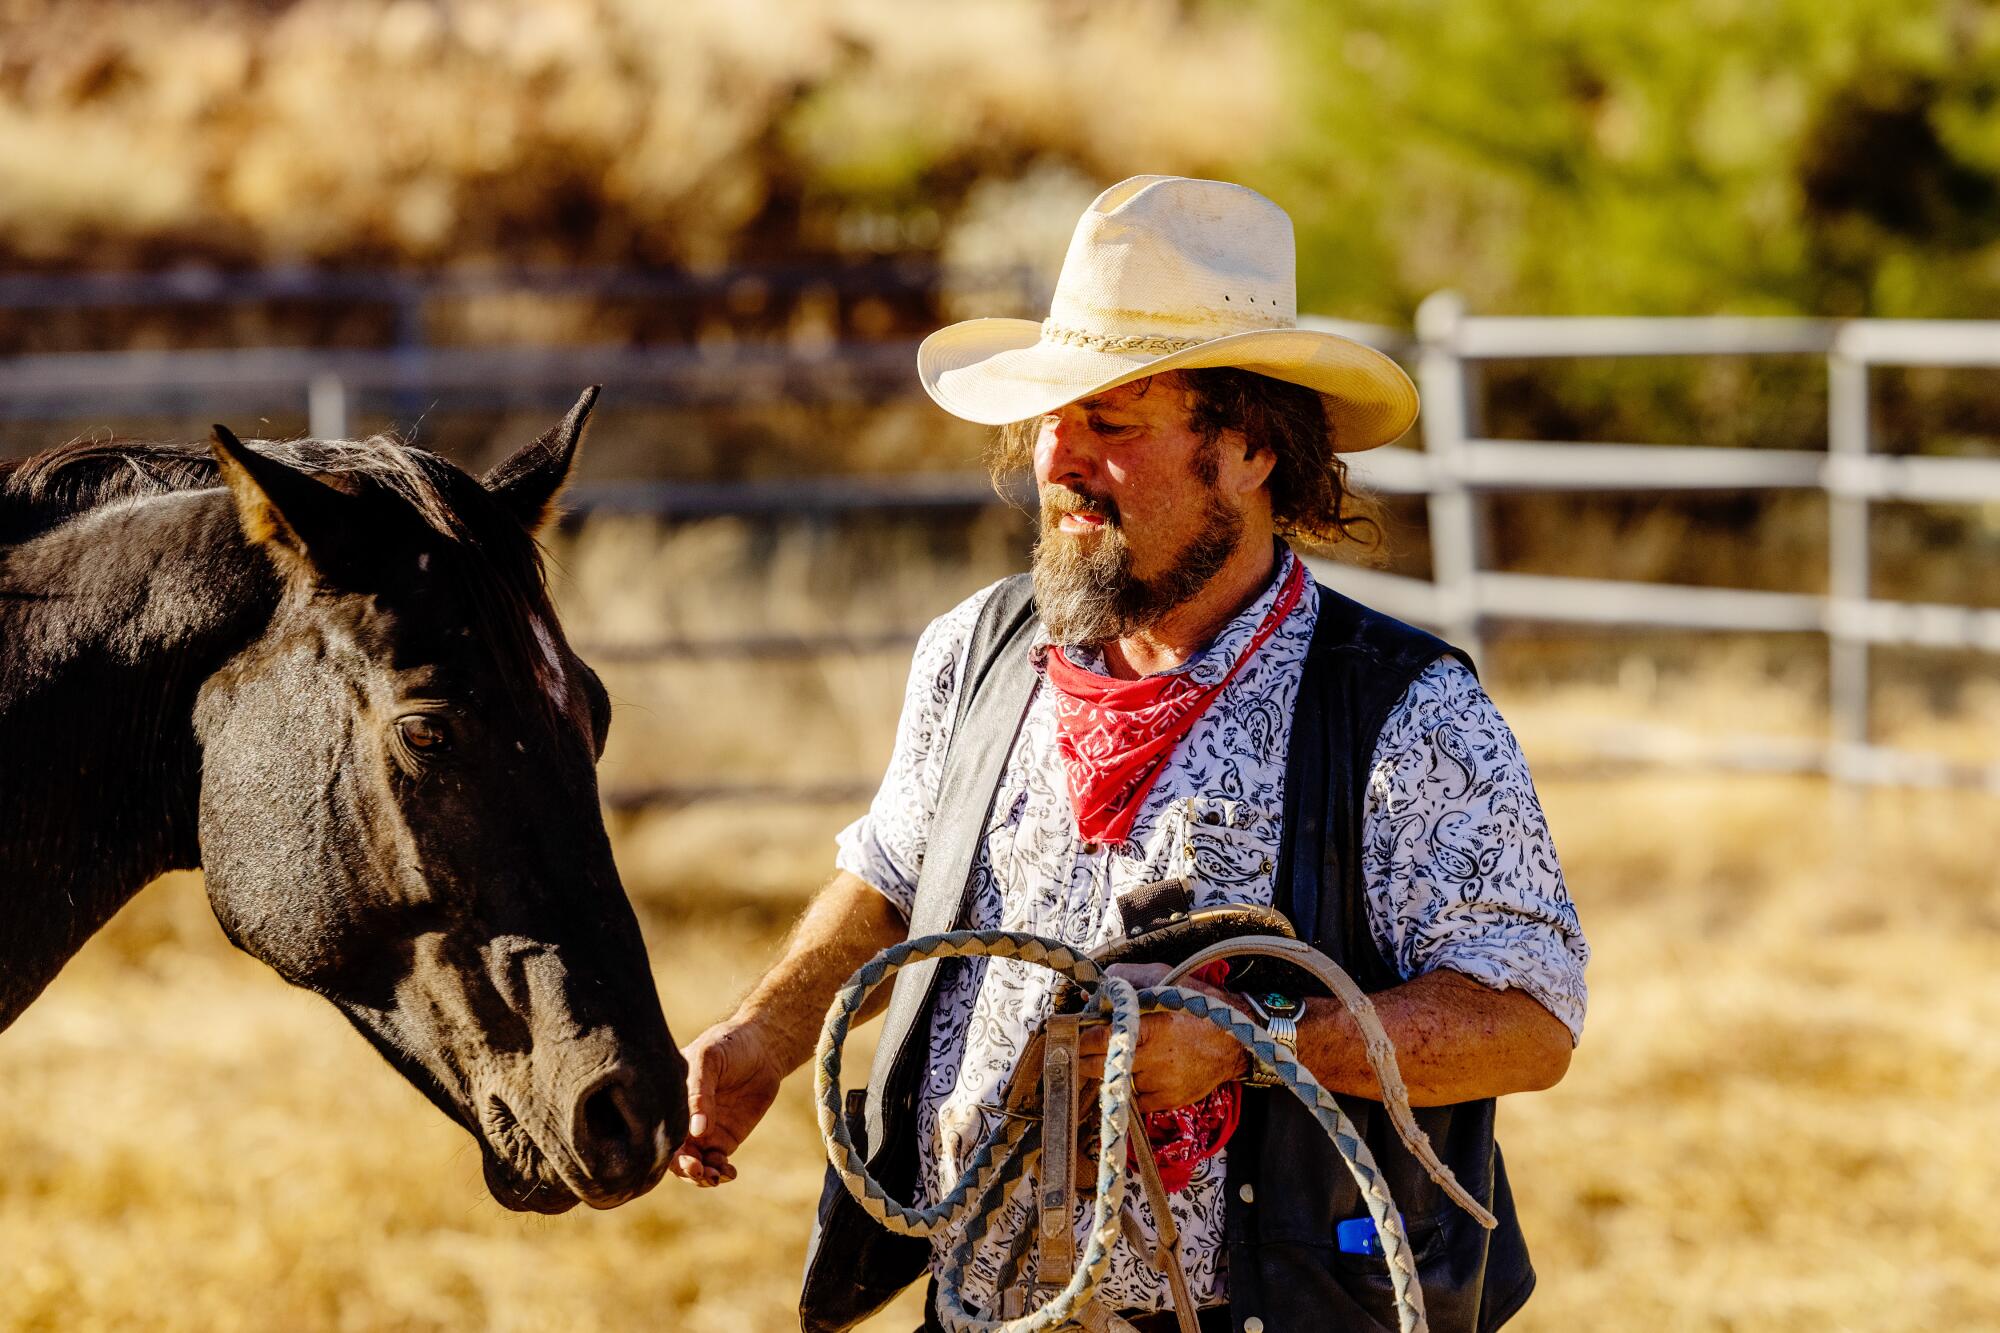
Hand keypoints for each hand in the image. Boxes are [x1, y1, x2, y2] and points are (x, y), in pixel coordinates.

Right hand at [669, 1019, 784, 1186]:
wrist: (762, 1048)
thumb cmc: (727, 1046)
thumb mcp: (708, 1060)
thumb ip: (699, 1093)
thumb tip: (697, 1131)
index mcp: (668, 1100)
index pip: (660, 1130)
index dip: (667, 1149)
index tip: (683, 1157)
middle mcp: (681, 1119)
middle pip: (674, 1154)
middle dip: (684, 1168)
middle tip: (698, 1171)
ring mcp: (702, 1131)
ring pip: (694, 1164)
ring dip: (702, 1175)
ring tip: (715, 1176)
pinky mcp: (724, 1139)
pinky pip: (716, 1163)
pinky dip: (720, 1172)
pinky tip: (728, 1173)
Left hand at [1076, 962, 1248, 1114]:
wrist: (1234, 1040)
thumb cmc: (1197, 1003)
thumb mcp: (1163, 977)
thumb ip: (1124, 978)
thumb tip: (1092, 995)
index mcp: (1151, 1028)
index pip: (1100, 1040)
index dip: (1081, 1039)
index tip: (1071, 1035)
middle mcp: (1155, 1061)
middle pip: (1100, 1067)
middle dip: (1085, 1058)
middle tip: (1079, 1049)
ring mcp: (1161, 1085)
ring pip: (1116, 1083)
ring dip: (1109, 1071)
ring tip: (1113, 1056)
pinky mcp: (1168, 1101)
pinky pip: (1134, 1099)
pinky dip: (1129, 1086)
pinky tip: (1136, 1070)